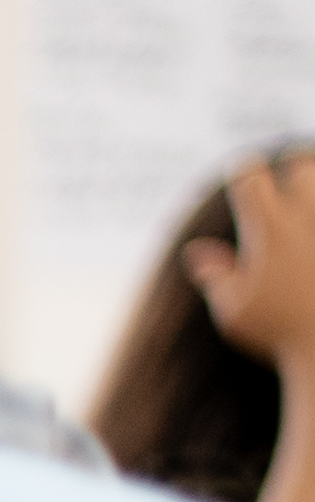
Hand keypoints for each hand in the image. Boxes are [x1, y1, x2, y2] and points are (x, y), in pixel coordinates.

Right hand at [185, 152, 314, 376]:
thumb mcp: (237, 313)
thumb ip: (216, 276)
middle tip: (289, 183)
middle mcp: (307, 218)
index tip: (245, 183)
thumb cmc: (283, 335)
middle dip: (292, 171)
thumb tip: (197, 252)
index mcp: (269, 229)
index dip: (244, 173)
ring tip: (307, 212)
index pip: (249, 175)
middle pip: (300, 166)